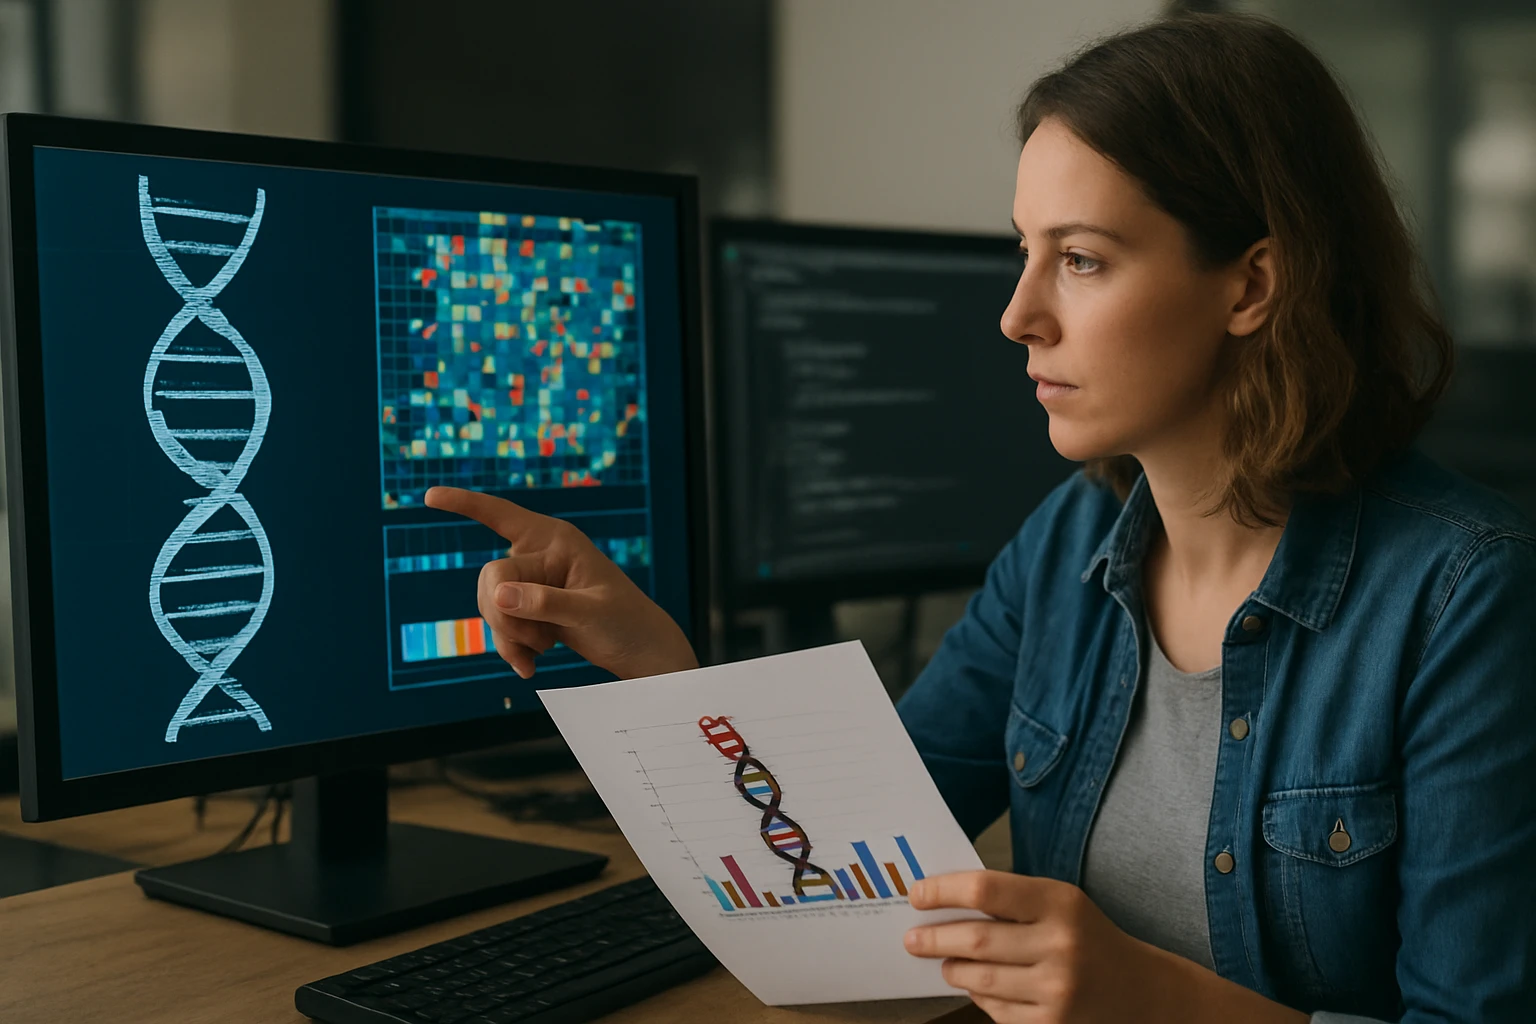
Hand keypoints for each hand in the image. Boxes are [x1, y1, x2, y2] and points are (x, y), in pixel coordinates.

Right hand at [423, 486, 698, 680]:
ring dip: (510, 636)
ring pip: (491, 605)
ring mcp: (532, 582)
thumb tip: (499, 595)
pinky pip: (500, 625)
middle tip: (540, 641)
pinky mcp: (530, 608)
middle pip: (491, 578)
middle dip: (505, 615)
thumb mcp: (589, 613)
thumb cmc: (625, 623)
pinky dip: (512, 647)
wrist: (639, 651)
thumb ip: (544, 603)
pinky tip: (532, 665)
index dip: (465, 504)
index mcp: (556, 540)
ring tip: (543, 653)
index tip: (430, 495)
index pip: (502, 516)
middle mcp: (539, 555)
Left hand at [903, 870, 1180, 1022]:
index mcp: (1060, 903)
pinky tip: (980, 986)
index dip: (942, 891)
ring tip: (944, 962)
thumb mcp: (1059, 903)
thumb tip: (940, 903)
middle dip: (933, 939)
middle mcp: (1059, 946)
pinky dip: (980, 997)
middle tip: (912, 938)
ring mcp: (1056, 991)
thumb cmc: (1086, 937)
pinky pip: (995, 1010)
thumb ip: (1009, 900)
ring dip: (952, 969)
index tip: (917, 895)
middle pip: (974, 940)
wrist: (1140, 991)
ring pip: (978, 979)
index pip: (984, 890)